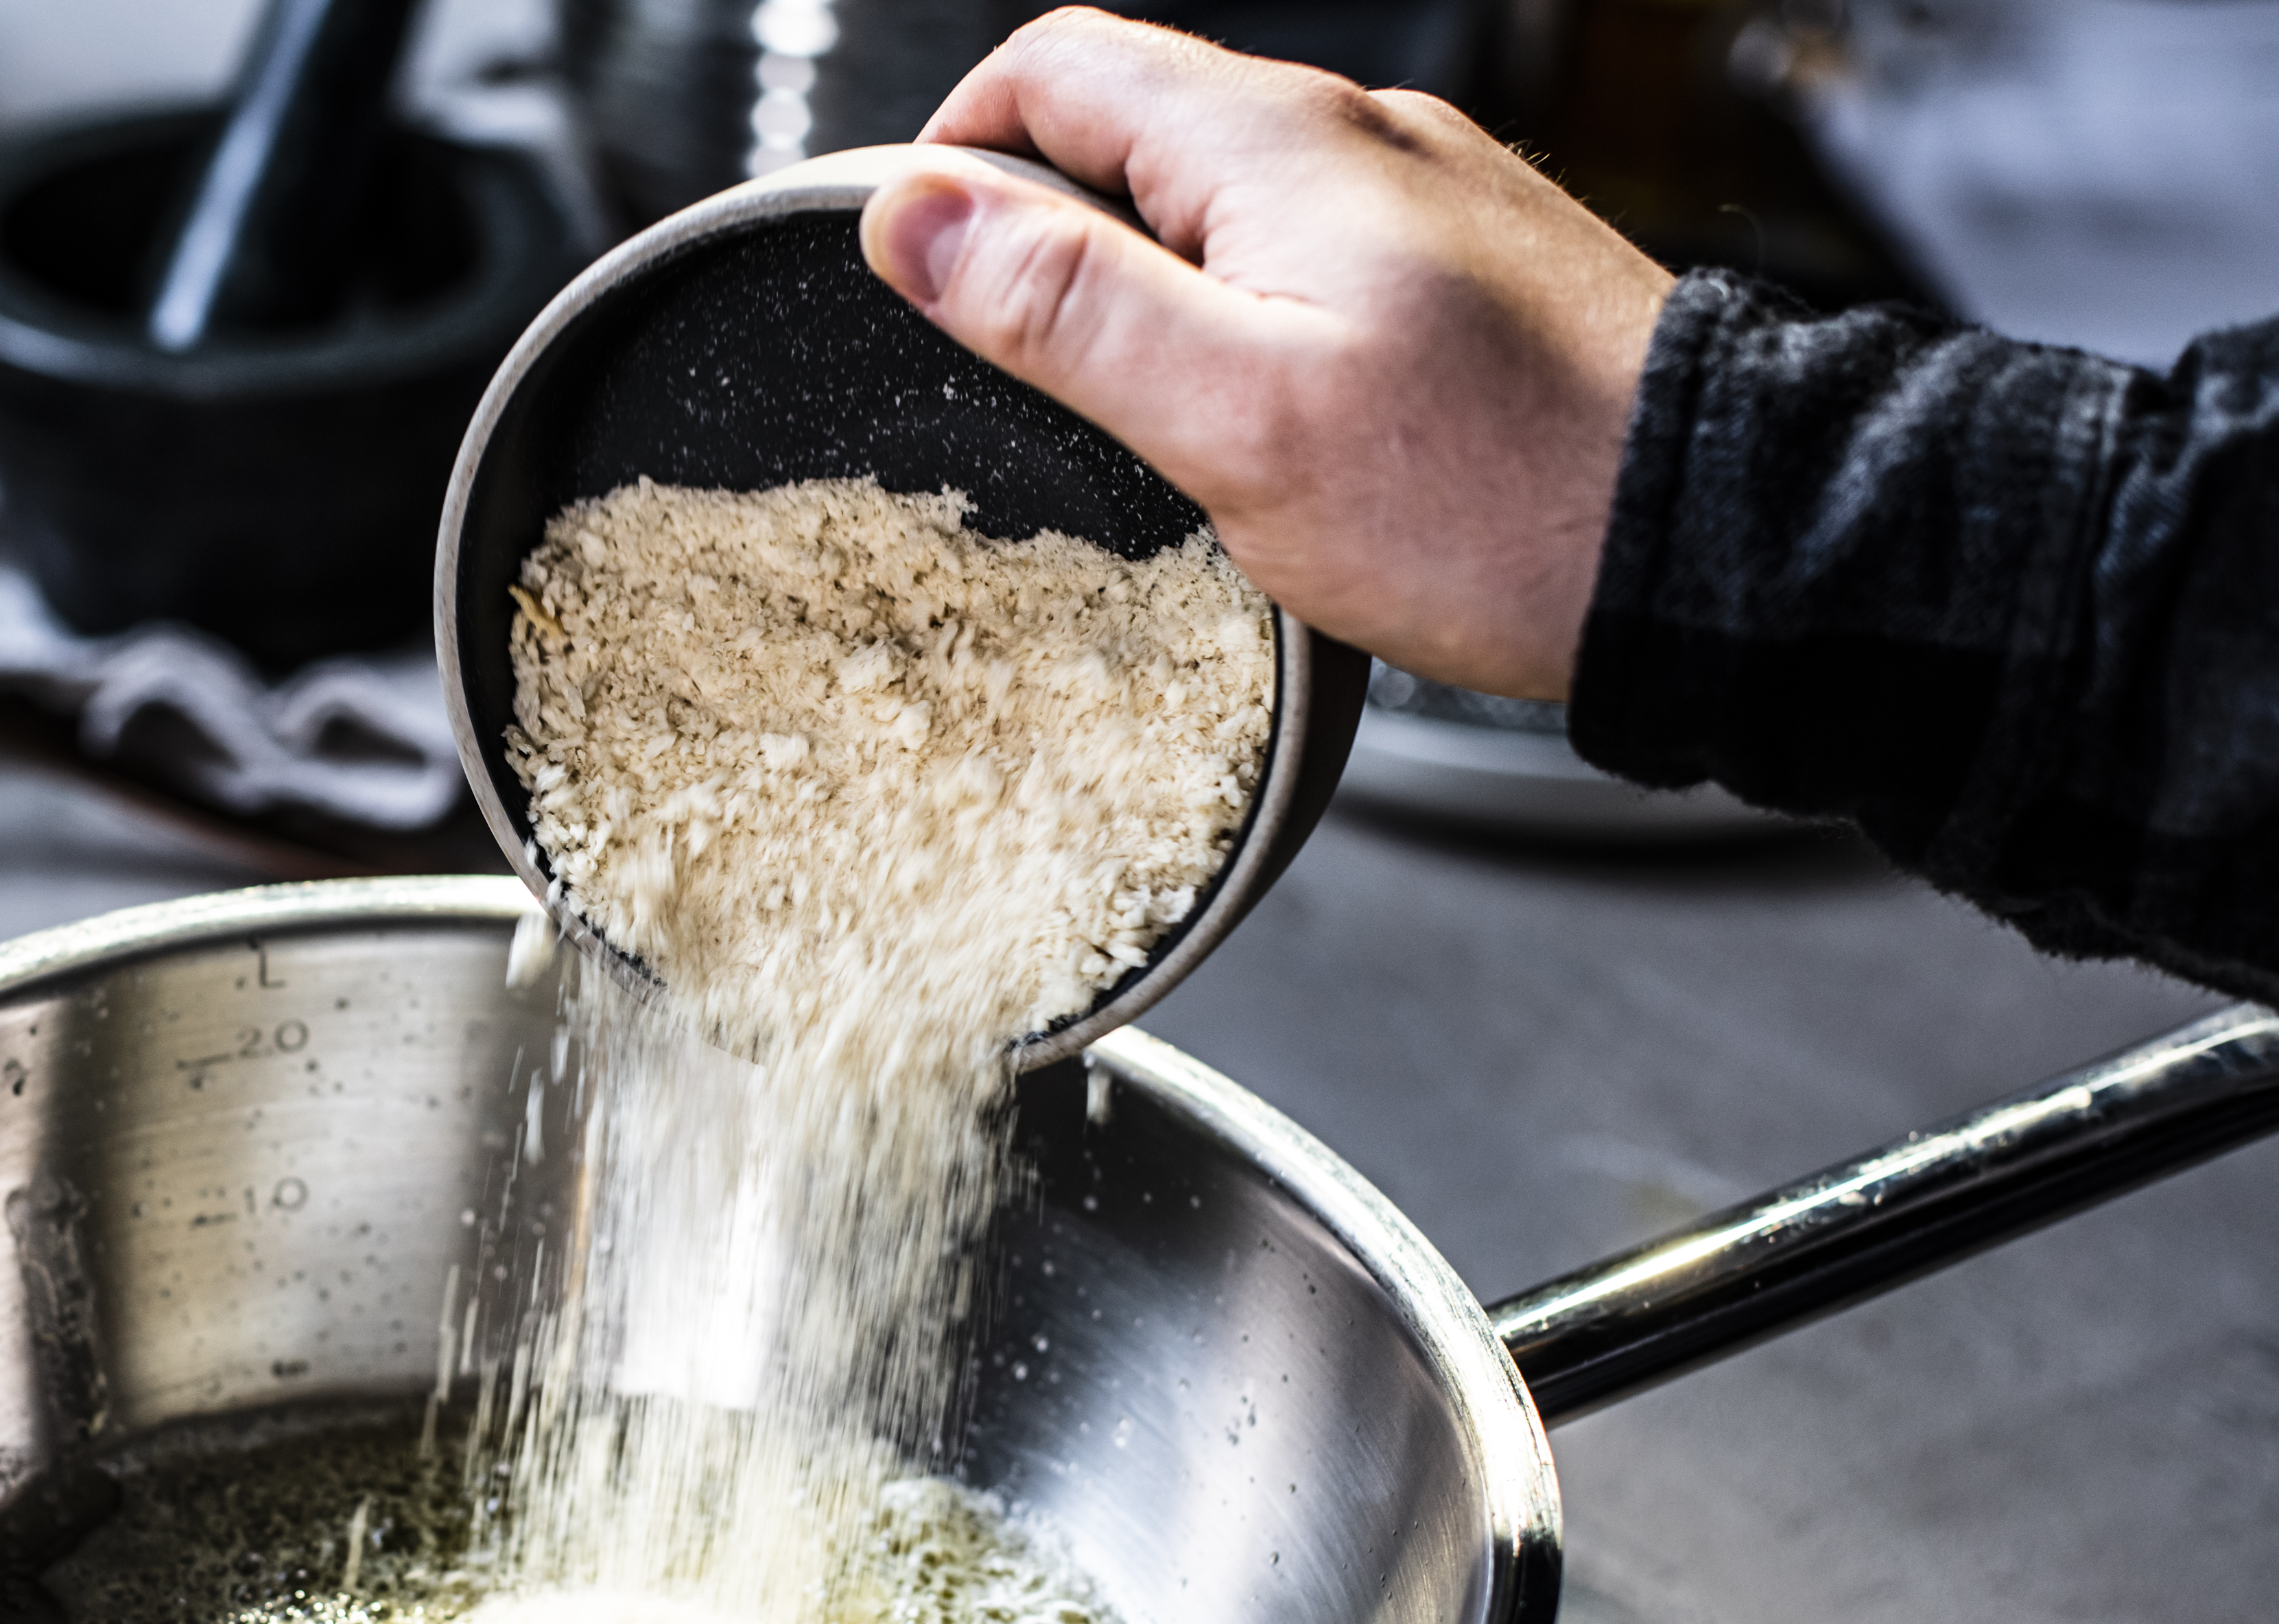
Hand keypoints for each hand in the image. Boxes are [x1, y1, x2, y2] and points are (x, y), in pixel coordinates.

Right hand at [859, 9, 1671, 700]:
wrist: (1716, 548)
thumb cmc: (1493, 502)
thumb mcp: (1237, 413)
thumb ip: (1065, 307)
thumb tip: (914, 215)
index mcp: (1277, 145)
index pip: (1053, 67)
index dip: (953, 151)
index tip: (919, 264)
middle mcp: (1359, 139)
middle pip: (1135, 127)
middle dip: (1046, 229)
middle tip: (1016, 370)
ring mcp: (1426, 199)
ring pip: (1223, 197)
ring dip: (1149, 283)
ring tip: (1139, 416)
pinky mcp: (1473, 272)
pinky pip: (1312, 255)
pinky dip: (1247, 315)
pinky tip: (1264, 421)